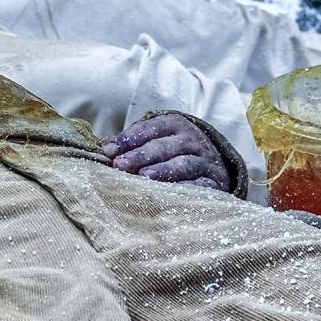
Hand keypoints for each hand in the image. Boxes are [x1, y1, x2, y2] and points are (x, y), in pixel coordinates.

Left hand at [107, 112, 231, 192]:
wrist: (217, 167)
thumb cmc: (176, 153)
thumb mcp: (158, 139)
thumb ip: (132, 141)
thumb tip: (102, 146)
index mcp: (175, 125)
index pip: (150, 128)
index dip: (128, 138)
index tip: (107, 151)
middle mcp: (192, 140)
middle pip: (165, 146)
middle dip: (140, 155)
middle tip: (119, 165)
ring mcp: (204, 162)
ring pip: (183, 164)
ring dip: (162, 170)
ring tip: (143, 178)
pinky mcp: (213, 183)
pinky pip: (200, 186)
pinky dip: (185, 190)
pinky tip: (169, 195)